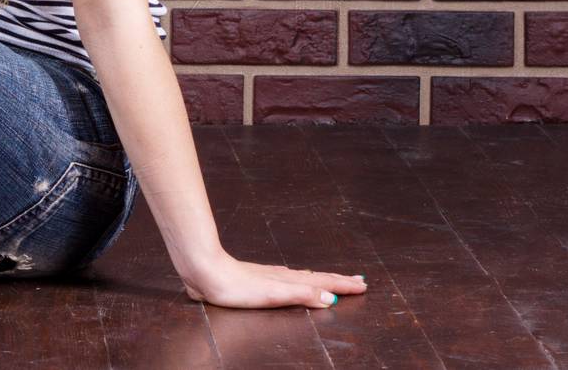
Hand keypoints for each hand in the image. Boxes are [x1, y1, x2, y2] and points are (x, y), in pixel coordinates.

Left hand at [181, 249, 368, 309]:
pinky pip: (287, 279)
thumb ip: (301, 295)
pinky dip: (299, 280)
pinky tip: (292, 279)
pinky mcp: (255, 279)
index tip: (363, 284)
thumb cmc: (237, 285)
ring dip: (320, 279)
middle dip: (337, 281)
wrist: (205, 270)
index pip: (322, 282)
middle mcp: (282, 276)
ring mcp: (269, 276)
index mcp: (289, 281)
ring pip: (302, 277)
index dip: (342, 285)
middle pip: (316, 278)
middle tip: (358, 281)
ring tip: (332, 280)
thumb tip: (331, 298)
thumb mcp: (273, 294)